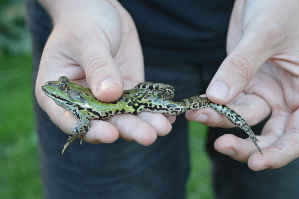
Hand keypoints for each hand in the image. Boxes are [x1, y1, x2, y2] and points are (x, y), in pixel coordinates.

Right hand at [36, 0, 172, 145]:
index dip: (89, 129)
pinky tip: (167, 115)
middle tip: (148, 135)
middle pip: (103, 122)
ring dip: (144, 124)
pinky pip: (139, 103)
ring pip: (125, 116)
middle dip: (126, 129)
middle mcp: (83, 100)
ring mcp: (106, 97)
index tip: (110, 133)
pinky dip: (153, 110)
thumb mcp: (88, 40)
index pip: (69, 118)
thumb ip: (98, 66)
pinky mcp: (126, 90)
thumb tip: (110, 94)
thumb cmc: (83, 21)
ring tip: (163, 127)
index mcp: (60, 92)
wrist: (100, 9)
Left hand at [186, 0, 298, 169]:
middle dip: (245, 144)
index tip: (255, 162)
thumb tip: (217, 97)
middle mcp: (289, 95)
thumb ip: (242, 66)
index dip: (281, 152)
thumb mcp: (266, 32)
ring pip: (243, 117)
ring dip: (220, 120)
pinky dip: (213, 104)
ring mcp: (266, 88)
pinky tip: (198, 104)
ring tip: (197, 115)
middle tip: (220, 146)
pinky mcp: (243, 80)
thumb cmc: (283, 2)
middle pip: (270, 133)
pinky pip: (228, 100)